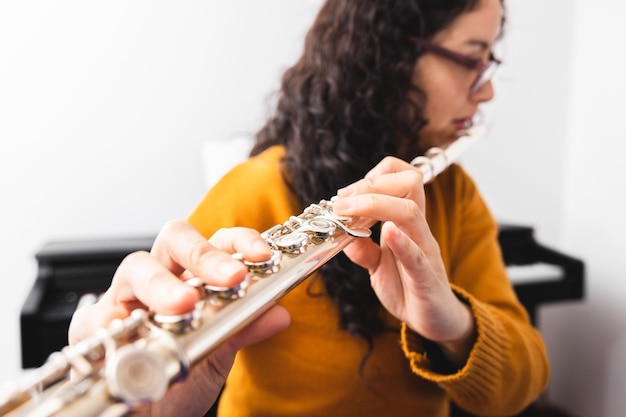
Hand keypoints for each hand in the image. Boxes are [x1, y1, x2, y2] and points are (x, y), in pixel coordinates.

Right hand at [68, 220, 290, 415]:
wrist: (151, 416)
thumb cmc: (181, 380)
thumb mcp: (219, 353)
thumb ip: (244, 329)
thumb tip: (279, 313)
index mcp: (194, 279)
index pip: (217, 242)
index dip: (240, 241)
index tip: (262, 255)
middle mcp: (161, 280)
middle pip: (175, 240)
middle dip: (204, 254)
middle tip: (230, 276)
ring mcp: (126, 299)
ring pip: (136, 267)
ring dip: (163, 284)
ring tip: (183, 304)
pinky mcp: (95, 327)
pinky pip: (95, 315)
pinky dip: (111, 319)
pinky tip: (126, 328)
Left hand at [332, 157, 474, 365]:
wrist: (433, 321)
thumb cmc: (406, 287)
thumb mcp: (376, 265)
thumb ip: (361, 247)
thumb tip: (340, 231)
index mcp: (408, 222)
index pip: (403, 178)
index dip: (376, 175)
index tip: (348, 192)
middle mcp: (419, 230)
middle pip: (409, 185)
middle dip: (372, 184)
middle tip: (343, 200)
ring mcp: (425, 251)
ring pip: (410, 212)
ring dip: (376, 205)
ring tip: (349, 211)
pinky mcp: (426, 278)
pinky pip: (416, 256)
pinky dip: (401, 242)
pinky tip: (387, 233)